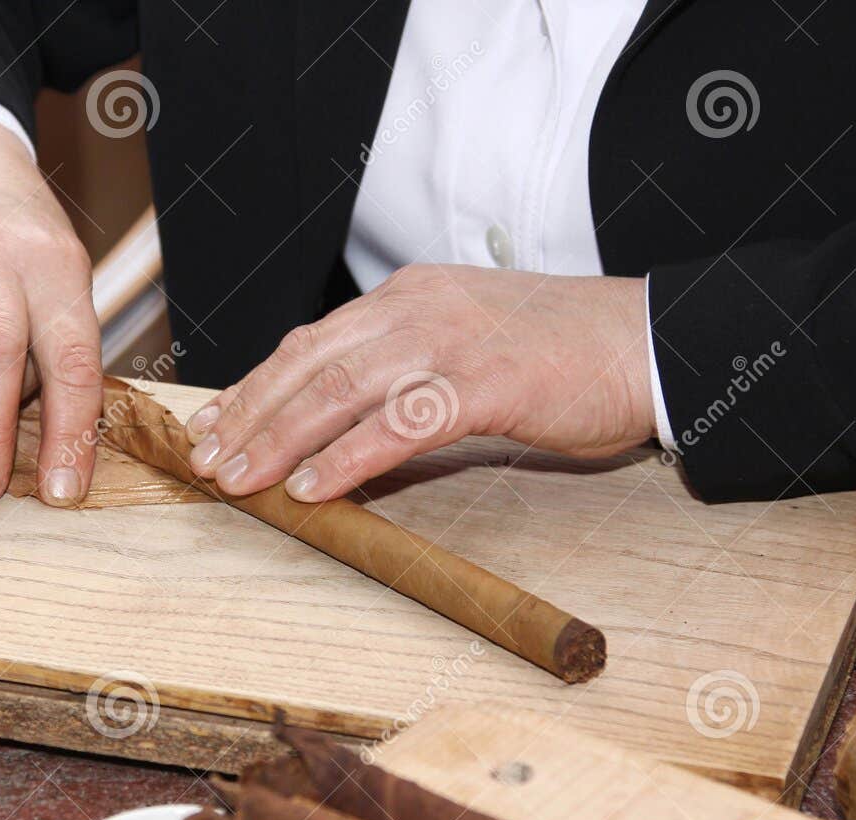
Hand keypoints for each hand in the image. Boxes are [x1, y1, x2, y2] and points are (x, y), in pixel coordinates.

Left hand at [185, 266, 654, 500]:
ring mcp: (450, 341)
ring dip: (281, 438)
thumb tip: (345, 430)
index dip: (256, 386)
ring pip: (340, 389)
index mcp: (409, 296)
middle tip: (208, 459)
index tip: (215, 424)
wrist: (648, 342)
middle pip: (310, 362)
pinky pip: (399, 423)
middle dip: (250, 414)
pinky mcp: (486, 382)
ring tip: (241, 479)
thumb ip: (407, 375)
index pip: (312, 342)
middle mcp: (417, 307)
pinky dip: (349, 457)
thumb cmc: (562, 355)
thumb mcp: (468, 348)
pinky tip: (314, 487)